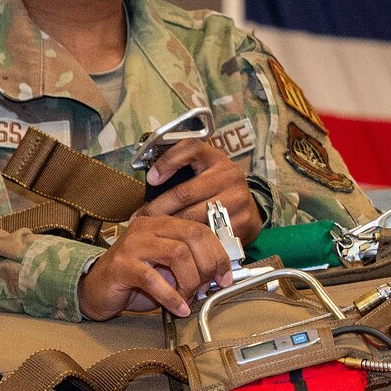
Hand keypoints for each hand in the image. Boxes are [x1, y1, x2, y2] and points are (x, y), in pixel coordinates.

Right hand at [78, 213, 234, 319]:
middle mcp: (148, 228)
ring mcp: (133, 244)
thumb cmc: (135, 281)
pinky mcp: (121, 265)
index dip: (218, 253)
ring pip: (177, 254)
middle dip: (207, 265)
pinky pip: (154, 279)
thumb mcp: (169, 269)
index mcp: (162, 224)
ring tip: (188, 297)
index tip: (225, 275)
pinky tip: (178, 307)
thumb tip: (219, 275)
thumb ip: (191, 265)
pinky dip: (171, 296)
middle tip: (207, 287)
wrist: (96, 291)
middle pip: (192, 236)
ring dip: (190, 280)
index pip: (200, 229)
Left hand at [132, 140, 261, 241]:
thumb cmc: (216, 190)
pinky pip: (207, 233)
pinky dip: (189, 239)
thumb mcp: (204, 172)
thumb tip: (150, 182)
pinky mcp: (242, 220)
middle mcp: (229, 174)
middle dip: (158, 208)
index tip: (151, 179)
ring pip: (193, 216)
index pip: (190, 149)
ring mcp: (238, 198)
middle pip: (184, 192)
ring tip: (155, 231)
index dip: (167, 162)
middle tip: (141, 219)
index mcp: (216, 158)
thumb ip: (183, 172)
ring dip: (170, 226)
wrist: (250, 210)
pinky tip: (177, 241)